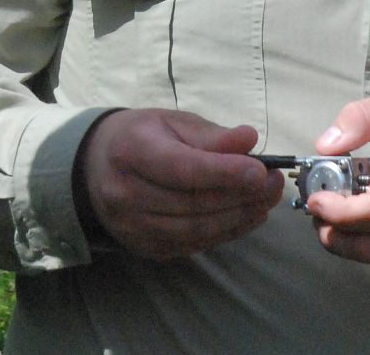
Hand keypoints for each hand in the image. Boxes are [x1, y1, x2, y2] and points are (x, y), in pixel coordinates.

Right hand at [77, 108, 284, 259]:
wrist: (96, 167)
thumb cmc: (142, 137)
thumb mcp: (172, 122)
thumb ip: (211, 135)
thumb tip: (249, 140)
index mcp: (131, 151)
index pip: (182, 168)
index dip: (224, 173)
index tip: (260, 171)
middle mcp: (126, 193)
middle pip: (194, 203)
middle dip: (241, 196)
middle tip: (273, 183)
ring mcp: (133, 226)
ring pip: (197, 230)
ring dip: (239, 217)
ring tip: (265, 200)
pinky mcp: (144, 247)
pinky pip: (193, 245)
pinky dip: (226, 232)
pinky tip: (246, 216)